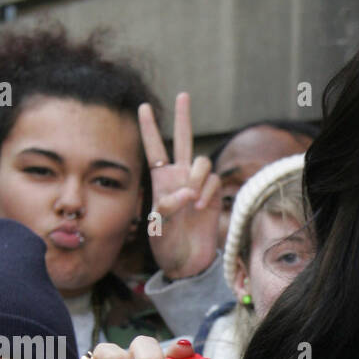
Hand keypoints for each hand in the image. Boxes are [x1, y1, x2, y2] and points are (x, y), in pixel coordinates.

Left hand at [138, 91, 220, 279]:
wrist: (187, 263)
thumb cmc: (166, 245)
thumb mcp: (158, 226)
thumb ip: (169, 206)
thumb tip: (187, 192)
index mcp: (160, 181)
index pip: (154, 148)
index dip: (149, 128)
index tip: (143, 106)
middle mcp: (180, 178)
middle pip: (183, 141)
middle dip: (183, 118)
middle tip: (183, 95)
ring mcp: (198, 186)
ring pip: (202, 162)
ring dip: (197, 177)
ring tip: (192, 200)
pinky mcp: (213, 197)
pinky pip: (214, 181)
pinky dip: (207, 191)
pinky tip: (200, 207)